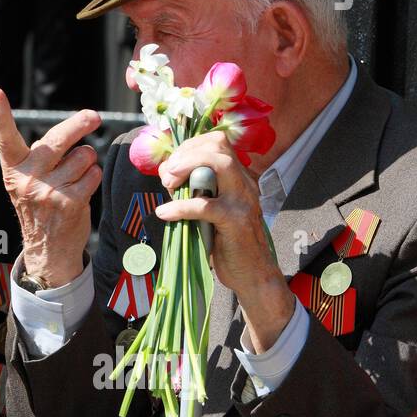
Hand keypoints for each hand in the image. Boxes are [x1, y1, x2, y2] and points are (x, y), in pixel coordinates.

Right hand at [0, 88, 101, 288]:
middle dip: (80, 123)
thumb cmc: (40, 203)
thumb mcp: (27, 179)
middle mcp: (27, 178)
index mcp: (13, 168)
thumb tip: (79, 122)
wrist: (48, 247)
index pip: (4, 137)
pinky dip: (92, 177)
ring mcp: (48, 191)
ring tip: (74, 176)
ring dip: (86, 161)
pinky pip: (92, 174)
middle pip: (58, 138)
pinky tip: (81, 189)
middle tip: (93, 116)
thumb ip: (40, 152)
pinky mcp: (69, 202)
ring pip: (83, 155)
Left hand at [155, 131, 294, 350]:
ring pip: (220, 164)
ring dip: (187, 167)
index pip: (217, 142)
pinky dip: (181, 206)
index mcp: (238, 178)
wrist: (252, 275)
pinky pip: (206, 206)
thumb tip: (168, 175)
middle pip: (219, 146)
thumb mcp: (210, 209)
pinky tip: (164, 213)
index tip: (171, 165)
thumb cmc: (226, 243)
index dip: (189, 146)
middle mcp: (244, 184)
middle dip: (186, 153)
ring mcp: (242, 201)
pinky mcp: (236, 222)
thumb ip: (196, 190)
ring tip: (168, 183)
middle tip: (167, 175)